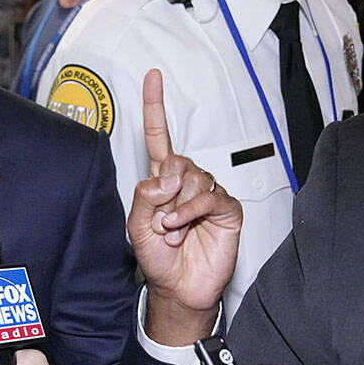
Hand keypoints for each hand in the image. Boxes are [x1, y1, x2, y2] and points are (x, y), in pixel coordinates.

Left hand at [128, 69, 241, 344]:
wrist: (179, 288)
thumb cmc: (158, 259)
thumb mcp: (136, 226)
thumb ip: (143, 196)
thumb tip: (163, 176)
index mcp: (162, 181)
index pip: (160, 137)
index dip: (155, 106)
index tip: (153, 76)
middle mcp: (186, 182)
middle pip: (178, 160)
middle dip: (165, 188)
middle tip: (159, 218)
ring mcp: (207, 194)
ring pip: (193, 179)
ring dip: (176, 207)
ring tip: (171, 230)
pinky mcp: (226, 209)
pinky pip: (209, 197)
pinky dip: (191, 211)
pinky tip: (182, 227)